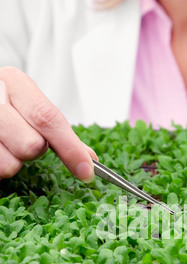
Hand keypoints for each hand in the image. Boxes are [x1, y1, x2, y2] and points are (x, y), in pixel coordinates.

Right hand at [0, 67, 96, 181]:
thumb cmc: (7, 107)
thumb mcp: (30, 106)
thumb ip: (60, 132)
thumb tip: (90, 160)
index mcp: (13, 82)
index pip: (47, 118)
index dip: (70, 148)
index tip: (87, 170)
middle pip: (32, 145)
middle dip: (36, 150)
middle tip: (26, 139)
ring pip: (11, 164)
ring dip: (14, 161)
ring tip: (6, 144)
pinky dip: (1, 166)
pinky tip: (0, 150)